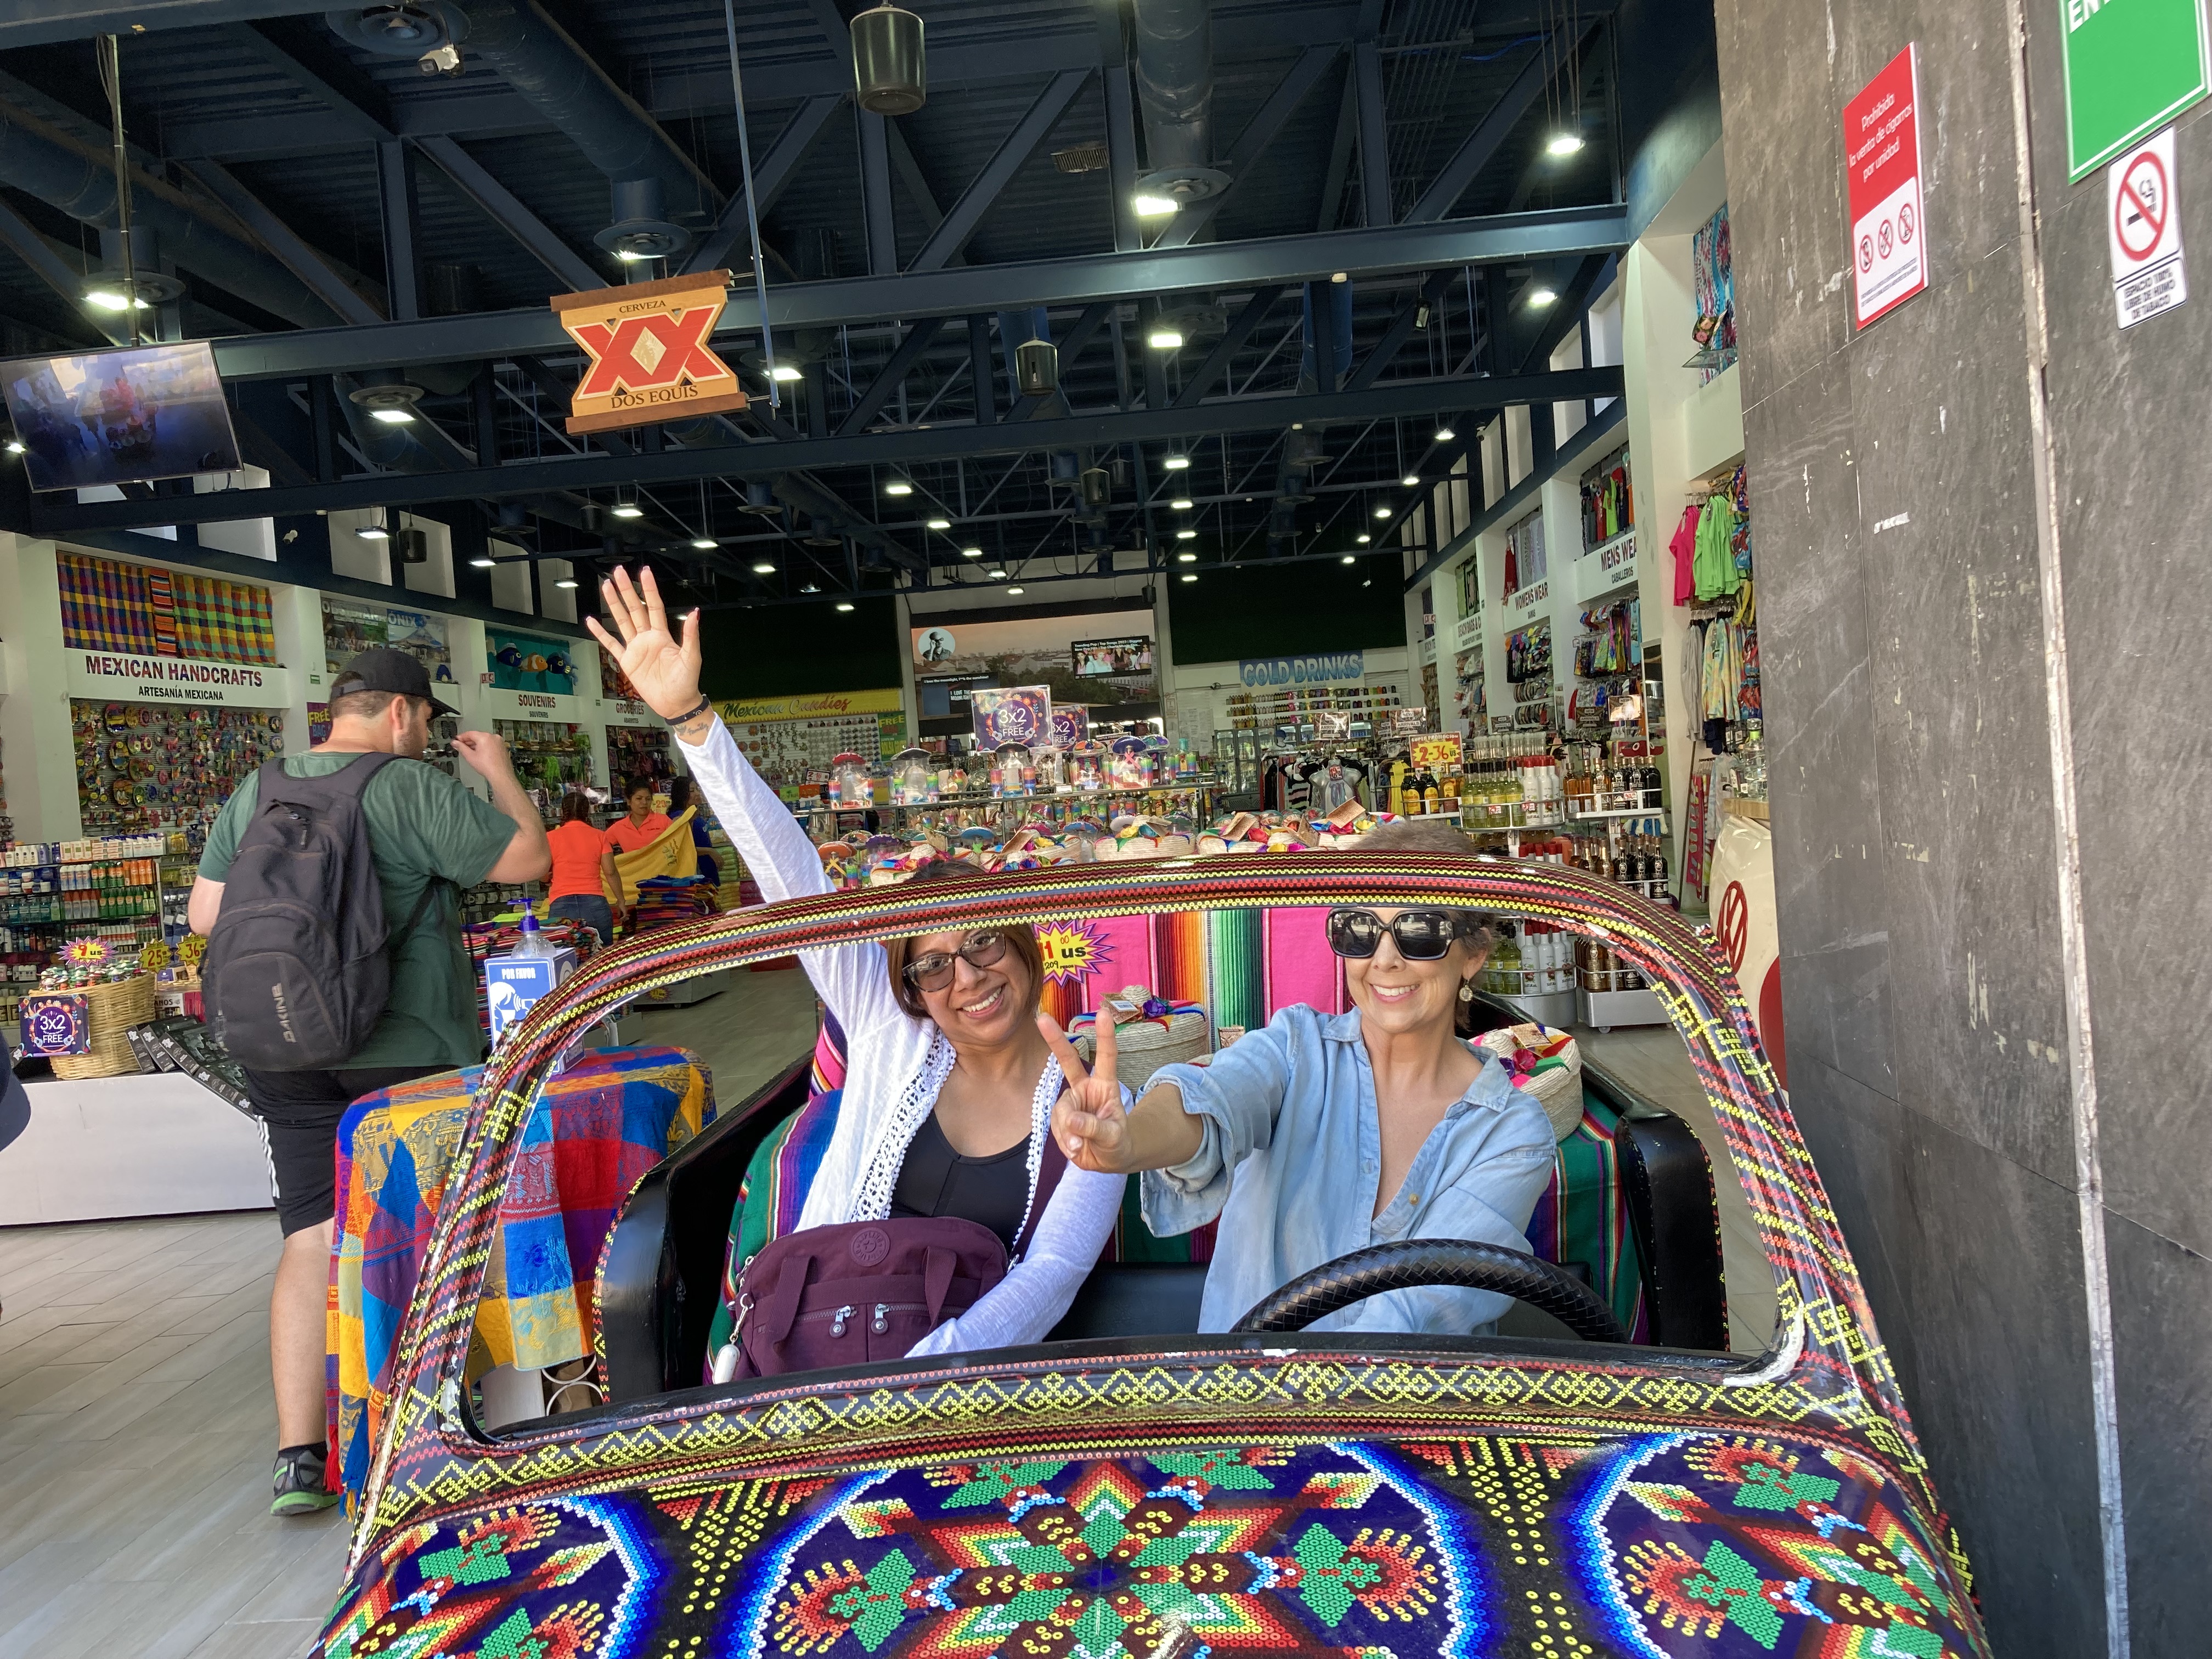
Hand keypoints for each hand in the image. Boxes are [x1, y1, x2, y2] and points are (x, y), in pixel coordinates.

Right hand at [449, 729, 512, 779]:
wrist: (500, 775)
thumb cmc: (488, 767)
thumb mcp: (470, 756)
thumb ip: (461, 747)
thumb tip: (455, 743)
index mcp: (485, 737)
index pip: (470, 733)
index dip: (461, 737)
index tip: (457, 740)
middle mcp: (493, 737)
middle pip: (477, 736)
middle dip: (468, 741)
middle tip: (461, 746)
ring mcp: (499, 742)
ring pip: (484, 740)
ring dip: (476, 744)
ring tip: (470, 751)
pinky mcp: (502, 747)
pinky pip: (490, 744)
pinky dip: (484, 747)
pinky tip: (479, 754)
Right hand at [584, 566, 702, 721]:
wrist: (676, 703)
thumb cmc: (686, 681)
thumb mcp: (691, 657)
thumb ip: (690, 635)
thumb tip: (695, 613)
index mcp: (663, 635)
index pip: (654, 606)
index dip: (649, 590)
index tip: (644, 572)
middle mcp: (648, 637)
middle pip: (634, 609)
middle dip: (626, 590)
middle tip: (617, 572)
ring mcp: (636, 648)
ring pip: (622, 621)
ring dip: (614, 604)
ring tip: (606, 586)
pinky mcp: (627, 661)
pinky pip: (611, 644)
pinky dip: (601, 633)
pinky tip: (592, 621)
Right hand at [1041, 1012, 1131, 1173]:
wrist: (1107, 1160)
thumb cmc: (1117, 1143)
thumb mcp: (1113, 1137)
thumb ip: (1094, 1128)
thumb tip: (1070, 1121)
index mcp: (1105, 1086)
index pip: (1107, 1058)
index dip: (1105, 1036)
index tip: (1103, 1013)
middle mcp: (1085, 1089)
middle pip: (1069, 1061)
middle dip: (1055, 1040)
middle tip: (1042, 1018)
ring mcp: (1071, 1103)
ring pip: (1062, 1110)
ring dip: (1069, 1129)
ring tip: (1080, 1145)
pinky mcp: (1060, 1119)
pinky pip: (1056, 1126)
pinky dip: (1065, 1140)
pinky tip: (1075, 1147)